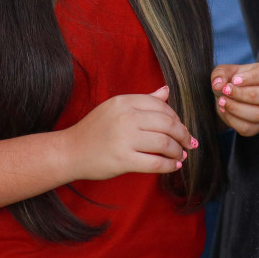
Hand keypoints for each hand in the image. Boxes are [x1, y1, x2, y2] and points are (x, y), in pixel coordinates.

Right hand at [64, 86, 195, 180]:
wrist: (70, 151)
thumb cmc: (94, 130)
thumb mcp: (115, 108)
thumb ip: (143, 100)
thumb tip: (166, 91)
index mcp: (124, 101)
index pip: (161, 106)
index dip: (176, 118)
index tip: (181, 128)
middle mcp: (126, 117)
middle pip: (168, 123)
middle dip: (183, 135)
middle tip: (188, 143)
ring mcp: (125, 138)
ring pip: (165, 143)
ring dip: (178, 151)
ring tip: (180, 156)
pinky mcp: (123, 160)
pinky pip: (156, 163)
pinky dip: (169, 165)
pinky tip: (173, 166)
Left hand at [211, 61, 258, 135]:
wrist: (226, 97)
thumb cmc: (230, 81)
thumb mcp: (223, 72)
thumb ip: (220, 74)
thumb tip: (218, 84)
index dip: (251, 77)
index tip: (234, 80)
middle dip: (243, 94)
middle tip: (225, 91)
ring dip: (236, 108)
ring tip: (222, 101)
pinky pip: (249, 128)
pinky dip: (233, 120)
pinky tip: (225, 110)